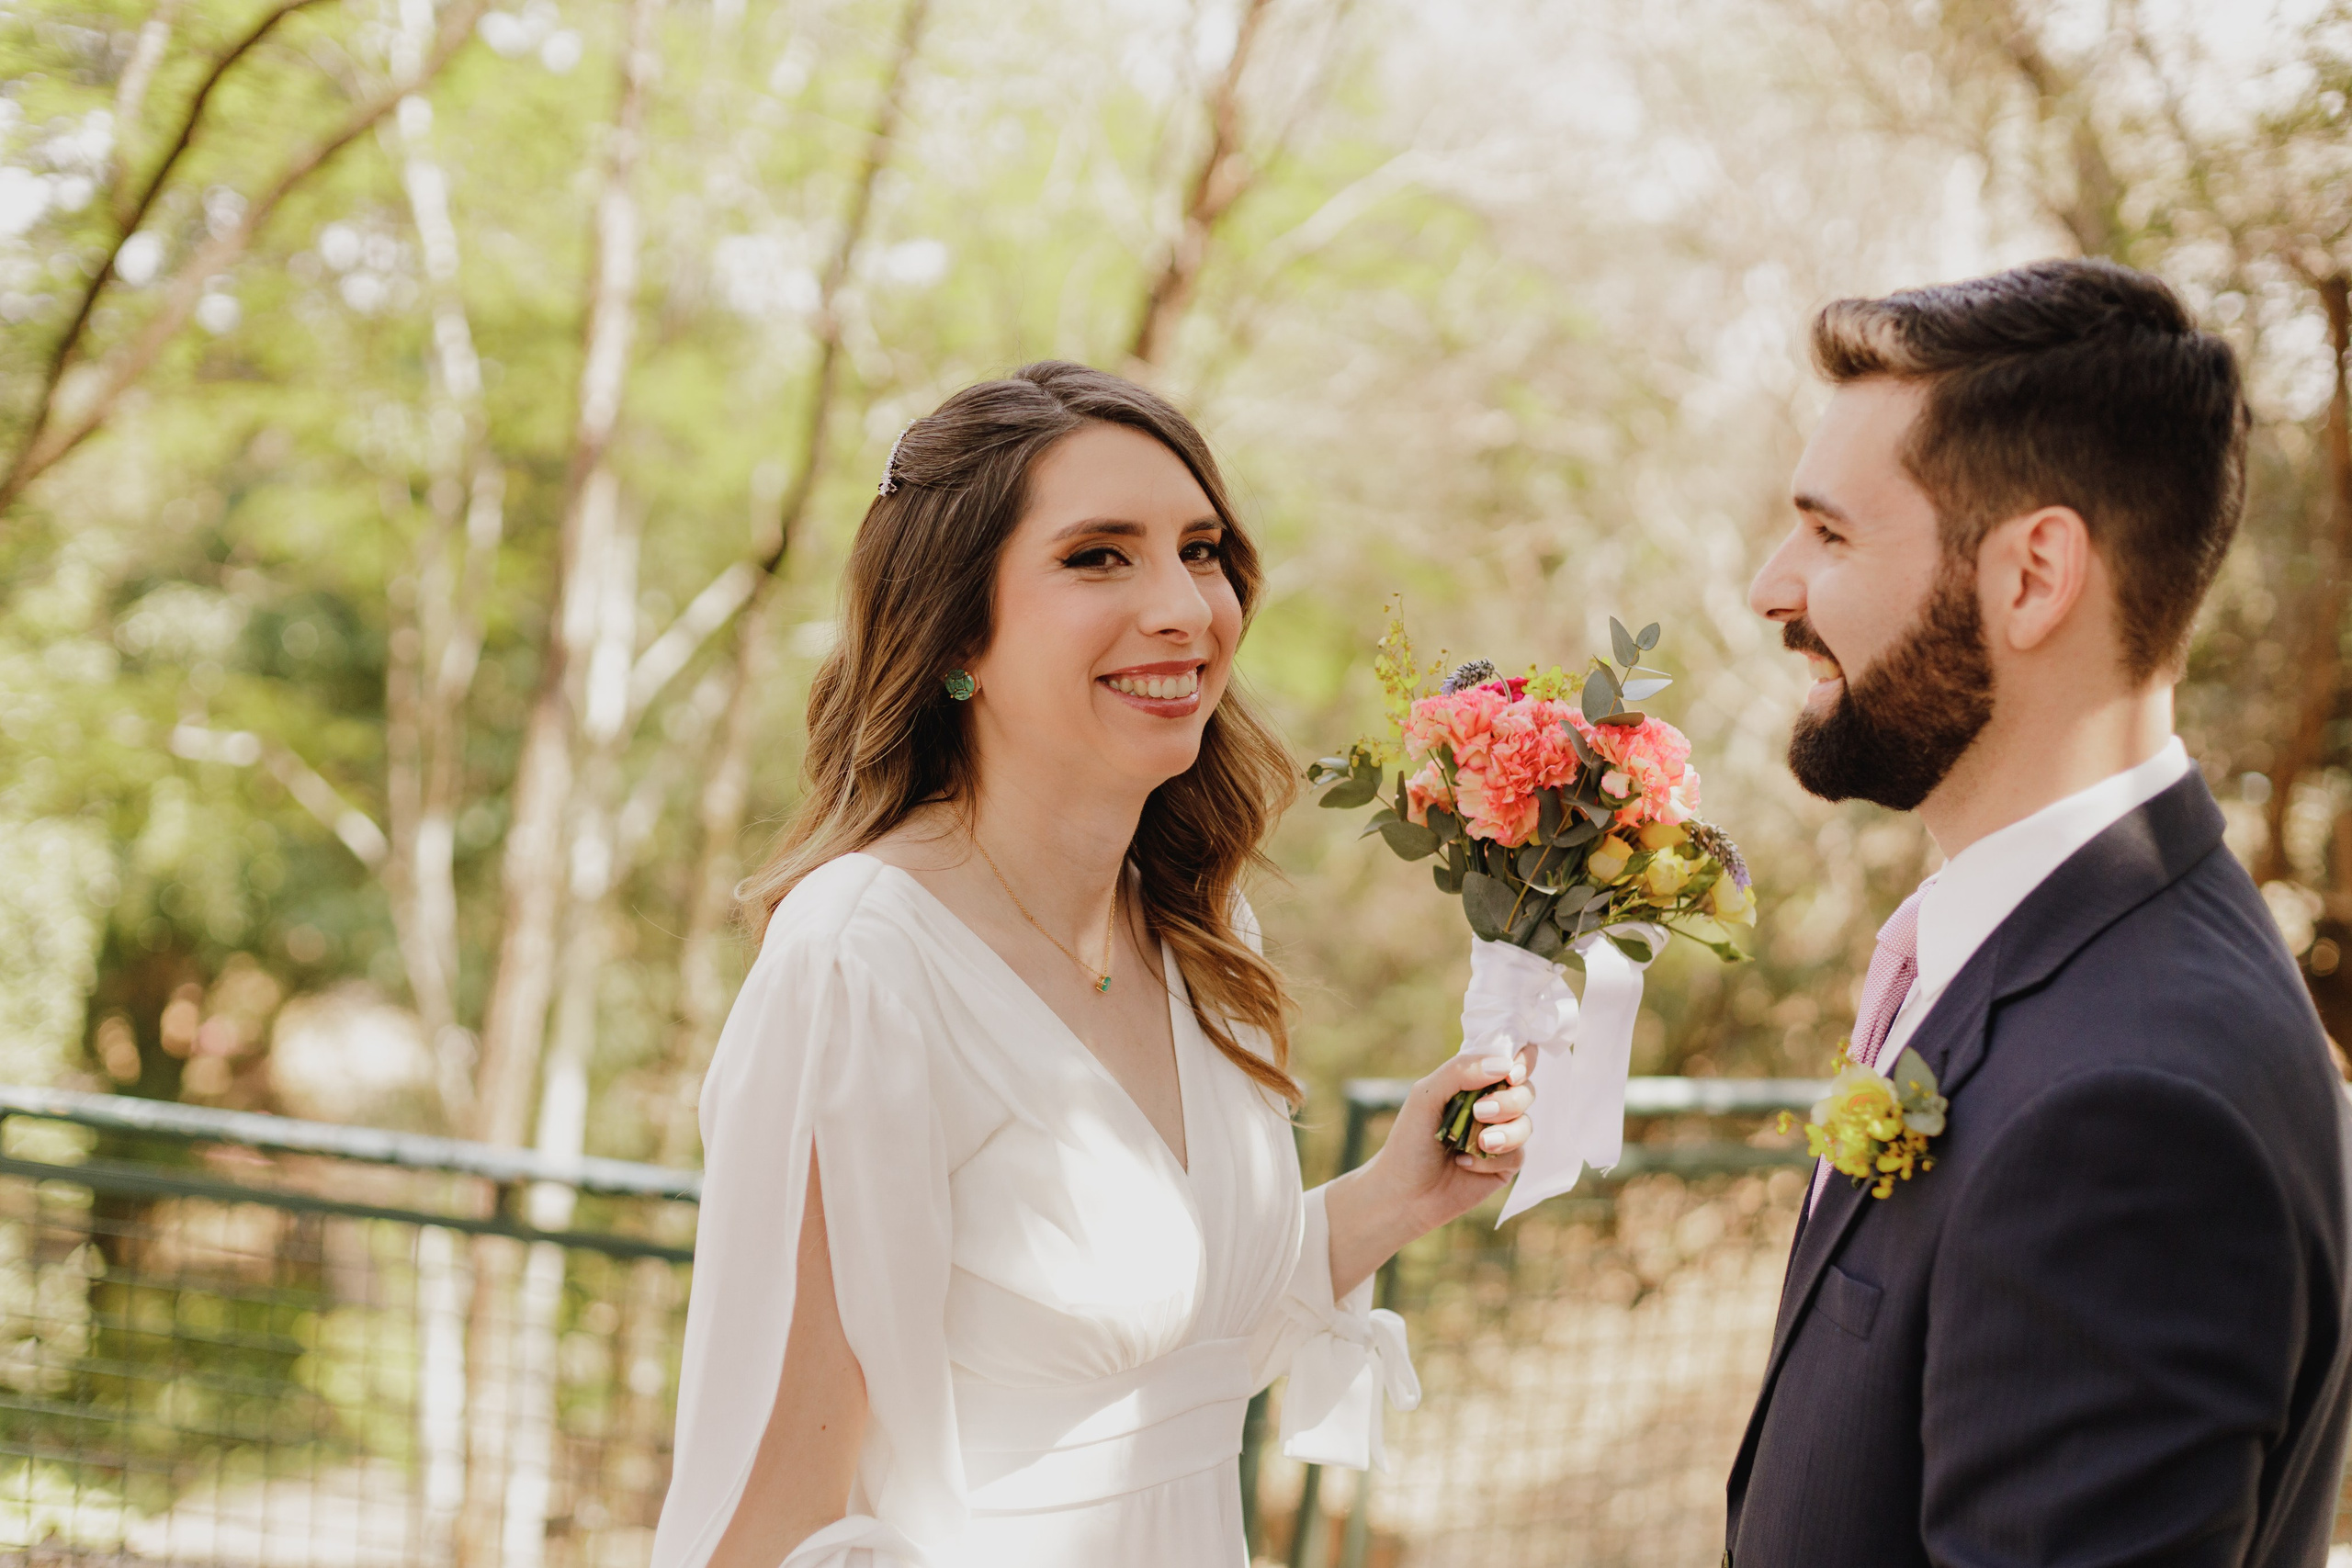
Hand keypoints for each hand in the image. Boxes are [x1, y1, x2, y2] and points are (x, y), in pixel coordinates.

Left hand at [1324, 1049, 1534, 1295]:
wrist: (1404, 1193)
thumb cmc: (1409, 1140)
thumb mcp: (1426, 1095)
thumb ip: (1460, 1071)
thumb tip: (1504, 1064)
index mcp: (1473, 1082)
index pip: (1510, 1059)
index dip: (1521, 1061)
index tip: (1512, 1073)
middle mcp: (1491, 1105)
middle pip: (1526, 1090)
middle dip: (1510, 1100)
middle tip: (1481, 1111)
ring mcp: (1501, 1135)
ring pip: (1526, 1123)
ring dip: (1506, 1131)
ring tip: (1479, 1143)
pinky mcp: (1505, 1165)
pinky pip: (1518, 1154)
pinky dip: (1494, 1158)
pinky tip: (1465, 1163)